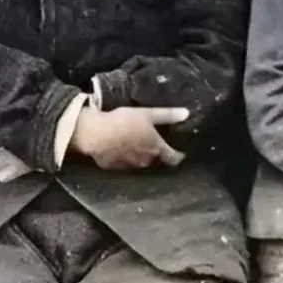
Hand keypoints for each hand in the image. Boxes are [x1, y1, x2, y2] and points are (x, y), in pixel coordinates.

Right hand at [70, 106, 188, 169]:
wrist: (96, 134)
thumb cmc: (124, 122)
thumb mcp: (147, 114)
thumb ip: (167, 115)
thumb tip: (187, 114)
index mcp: (156, 149)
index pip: (174, 158)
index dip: (178, 155)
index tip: (180, 150)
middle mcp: (146, 162)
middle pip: (157, 159)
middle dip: (156, 152)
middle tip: (152, 141)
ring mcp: (131, 167)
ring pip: (140, 162)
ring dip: (140, 154)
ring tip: (134, 143)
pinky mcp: (116, 168)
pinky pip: (125, 163)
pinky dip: (125, 157)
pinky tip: (119, 147)